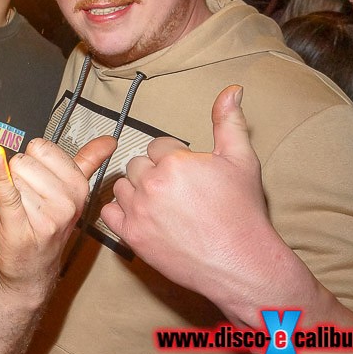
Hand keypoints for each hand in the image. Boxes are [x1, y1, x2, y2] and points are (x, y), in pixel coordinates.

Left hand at [0, 136, 115, 301]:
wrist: (33, 272)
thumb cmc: (47, 228)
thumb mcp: (71, 195)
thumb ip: (89, 162)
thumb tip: (108, 141)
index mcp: (78, 187)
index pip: (43, 148)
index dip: (34, 163)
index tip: (41, 182)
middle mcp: (66, 201)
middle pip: (25, 160)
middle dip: (19, 177)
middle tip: (27, 200)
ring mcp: (45, 215)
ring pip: (12, 174)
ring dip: (8, 191)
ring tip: (19, 210)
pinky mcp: (19, 224)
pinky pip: (5, 190)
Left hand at [100, 86, 275, 301]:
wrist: (242, 263)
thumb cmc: (243, 213)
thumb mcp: (241, 160)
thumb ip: (228, 122)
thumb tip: (231, 90)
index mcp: (174, 162)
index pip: (157, 147)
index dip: (174, 160)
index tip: (188, 176)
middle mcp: (152, 184)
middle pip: (137, 165)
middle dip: (155, 174)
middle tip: (178, 192)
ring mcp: (139, 211)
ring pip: (122, 186)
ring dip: (137, 192)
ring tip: (163, 205)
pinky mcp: (132, 236)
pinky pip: (109, 213)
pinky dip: (121, 213)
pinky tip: (143, 217)